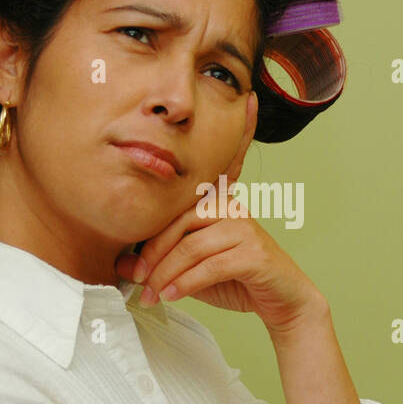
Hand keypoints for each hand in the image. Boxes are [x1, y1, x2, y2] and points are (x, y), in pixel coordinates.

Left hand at [115, 91, 326, 335]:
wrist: (281, 303)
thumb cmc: (237, 280)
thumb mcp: (192, 268)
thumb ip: (162, 261)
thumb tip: (121, 264)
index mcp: (219, 202)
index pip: (209, 173)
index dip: (238, 132)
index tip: (249, 100)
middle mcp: (232, 207)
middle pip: (180, 218)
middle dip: (153, 252)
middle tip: (136, 278)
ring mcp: (244, 228)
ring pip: (191, 245)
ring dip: (165, 274)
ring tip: (151, 293)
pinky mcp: (253, 253)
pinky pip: (209, 265)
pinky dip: (185, 283)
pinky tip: (173, 294)